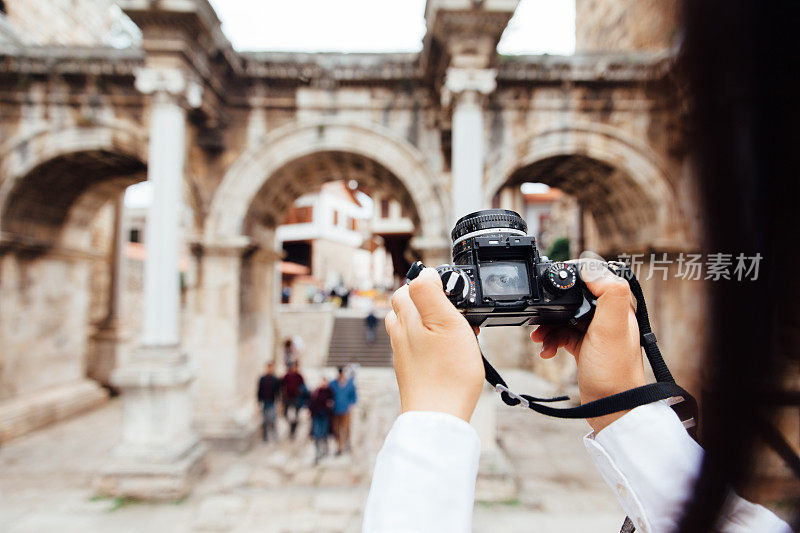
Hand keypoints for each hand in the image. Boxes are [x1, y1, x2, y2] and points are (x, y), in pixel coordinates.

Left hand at [385, 268, 484, 421]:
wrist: (438, 417)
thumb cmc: (447, 372)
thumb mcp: (445, 321)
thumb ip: (430, 293)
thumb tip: (423, 272)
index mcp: (406, 318)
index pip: (408, 287)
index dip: (431, 285)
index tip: (453, 295)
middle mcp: (400, 335)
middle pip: (407, 307)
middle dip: (430, 304)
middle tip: (456, 314)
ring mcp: (404, 356)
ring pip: (413, 329)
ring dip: (432, 325)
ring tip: (456, 334)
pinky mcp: (411, 373)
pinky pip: (419, 349)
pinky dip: (433, 345)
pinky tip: (450, 355)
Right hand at [531, 260, 645, 432]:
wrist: (611, 407)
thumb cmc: (614, 371)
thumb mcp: (611, 328)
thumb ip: (609, 294)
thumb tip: (593, 268)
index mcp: (618, 306)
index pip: (595, 277)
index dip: (573, 276)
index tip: (553, 282)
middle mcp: (608, 316)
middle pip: (574, 297)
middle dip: (553, 306)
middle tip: (539, 315)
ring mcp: (595, 332)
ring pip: (564, 317)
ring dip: (548, 326)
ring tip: (539, 338)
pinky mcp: (585, 346)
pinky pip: (562, 335)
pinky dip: (551, 340)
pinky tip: (546, 351)